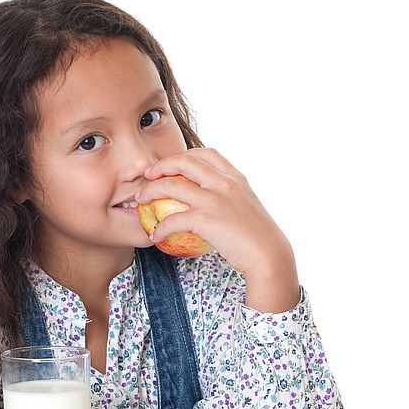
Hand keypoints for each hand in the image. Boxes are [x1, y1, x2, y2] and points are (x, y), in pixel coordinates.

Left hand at [136, 147, 294, 275]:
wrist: (268, 255)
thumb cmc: (259, 237)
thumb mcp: (247, 206)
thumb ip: (231, 197)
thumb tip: (215, 203)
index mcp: (235, 177)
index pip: (207, 154)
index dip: (184, 155)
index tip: (172, 165)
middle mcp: (224, 183)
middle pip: (184, 161)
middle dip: (161, 165)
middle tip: (148, 175)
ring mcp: (214, 200)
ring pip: (171, 185)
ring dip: (150, 191)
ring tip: (140, 200)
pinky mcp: (205, 219)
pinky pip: (172, 220)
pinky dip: (159, 227)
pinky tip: (155, 235)